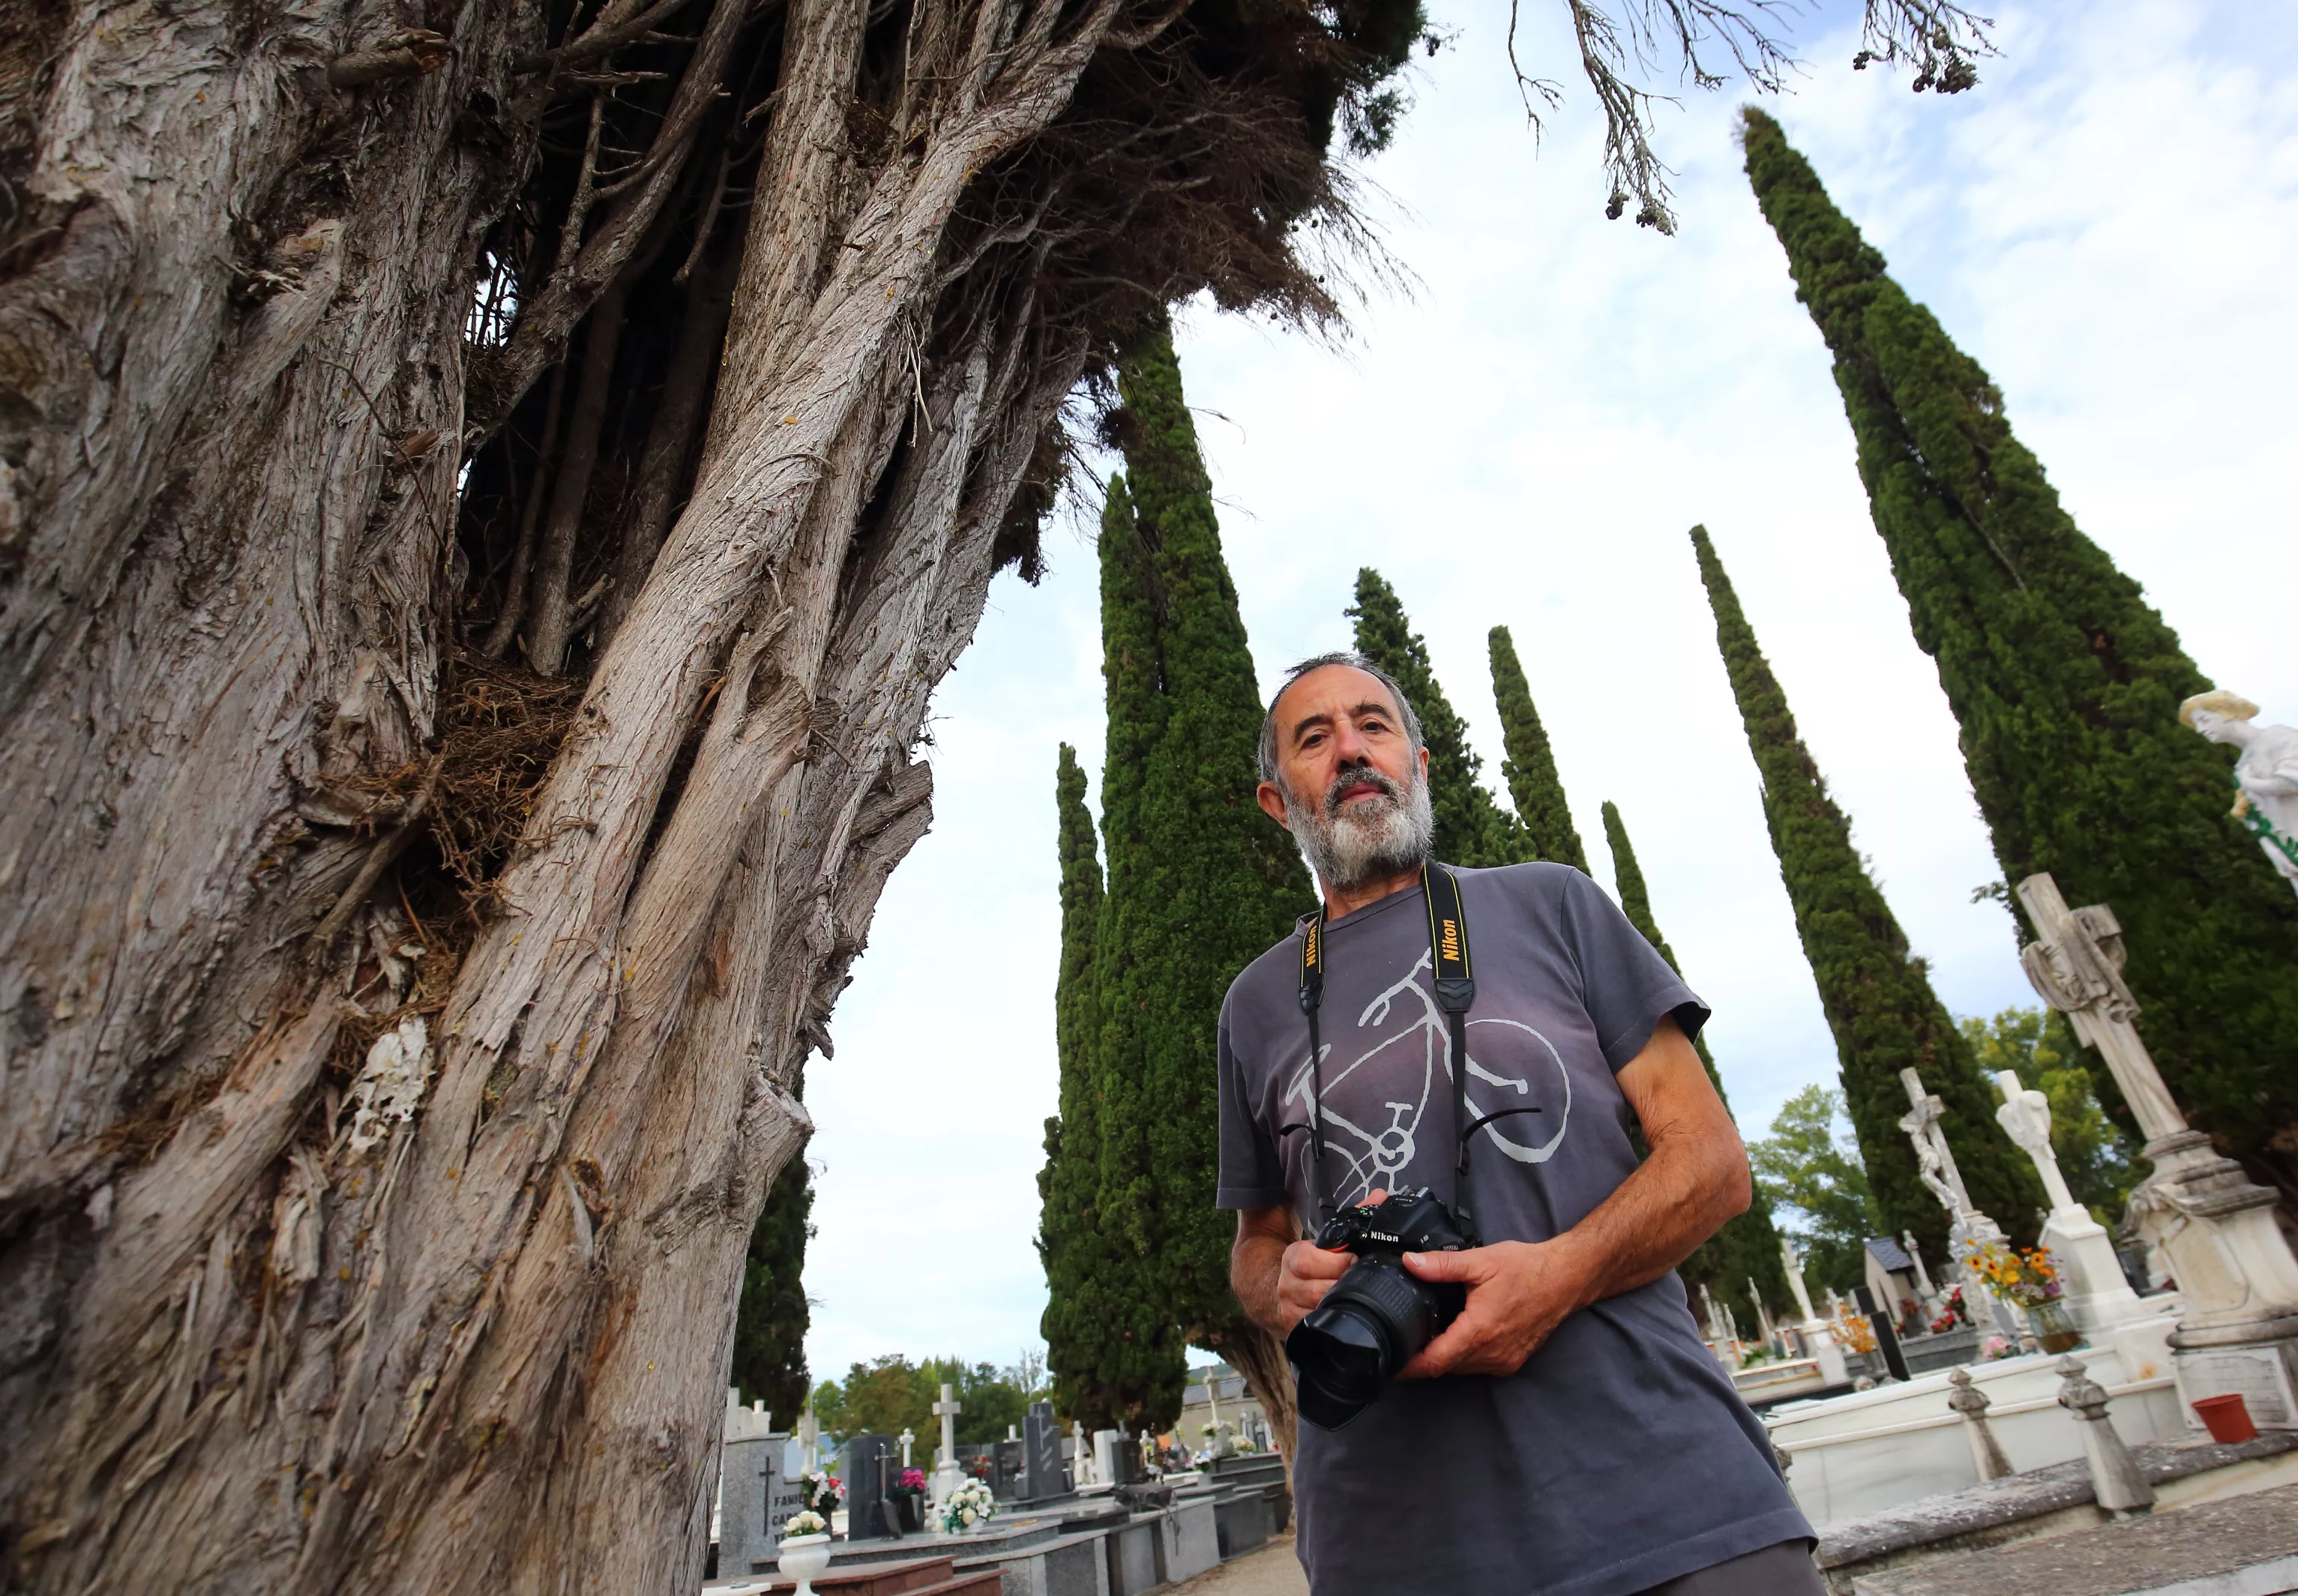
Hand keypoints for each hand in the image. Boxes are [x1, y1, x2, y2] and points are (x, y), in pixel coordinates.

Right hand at [1272, 1188, 1390, 1333]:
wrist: (1270, 1290)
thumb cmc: (1308, 1263)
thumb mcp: (1323, 1240)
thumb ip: (1353, 1217)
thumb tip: (1380, 1196)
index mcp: (1293, 1258)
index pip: (1308, 1260)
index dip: (1336, 1262)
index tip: (1355, 1260)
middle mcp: (1288, 1286)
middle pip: (1316, 1290)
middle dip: (1343, 1287)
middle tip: (1363, 1284)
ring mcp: (1290, 1311)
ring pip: (1317, 1313)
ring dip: (1342, 1308)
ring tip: (1361, 1302)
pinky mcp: (1296, 1331)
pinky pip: (1317, 1332)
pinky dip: (1335, 1327)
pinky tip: (1350, 1321)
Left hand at [1394, 1238, 1589, 1378]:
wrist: (1566, 1279)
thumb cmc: (1527, 1269)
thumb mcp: (1480, 1261)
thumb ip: (1442, 1265)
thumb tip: (1410, 1263)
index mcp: (1480, 1331)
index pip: (1435, 1361)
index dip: (1409, 1366)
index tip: (1390, 1363)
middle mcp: (1492, 1353)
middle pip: (1445, 1366)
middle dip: (1423, 1358)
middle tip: (1402, 1340)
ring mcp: (1504, 1360)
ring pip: (1462, 1368)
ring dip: (1444, 1357)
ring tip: (1426, 1336)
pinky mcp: (1512, 1361)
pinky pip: (1478, 1365)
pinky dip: (1464, 1355)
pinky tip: (1457, 1335)